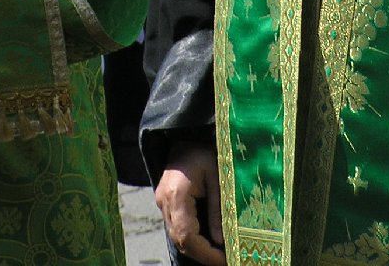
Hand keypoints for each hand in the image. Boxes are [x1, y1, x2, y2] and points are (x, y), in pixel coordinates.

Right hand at [155, 142, 224, 264]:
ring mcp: (162, 203)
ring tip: (221, 254)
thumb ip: (218, 208)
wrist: (185, 135)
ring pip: (177, 237)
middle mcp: (165, 201)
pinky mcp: (166, 203)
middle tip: (226, 259)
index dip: (206, 253)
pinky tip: (210, 241)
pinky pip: (177, 228)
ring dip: (198, 249)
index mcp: (177, 194)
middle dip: (204, 255)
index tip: (225, 259)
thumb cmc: (204, 151)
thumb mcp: (218, 176)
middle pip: (180, 240)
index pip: (187, 235)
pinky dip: (193, 239)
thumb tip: (221, 241)